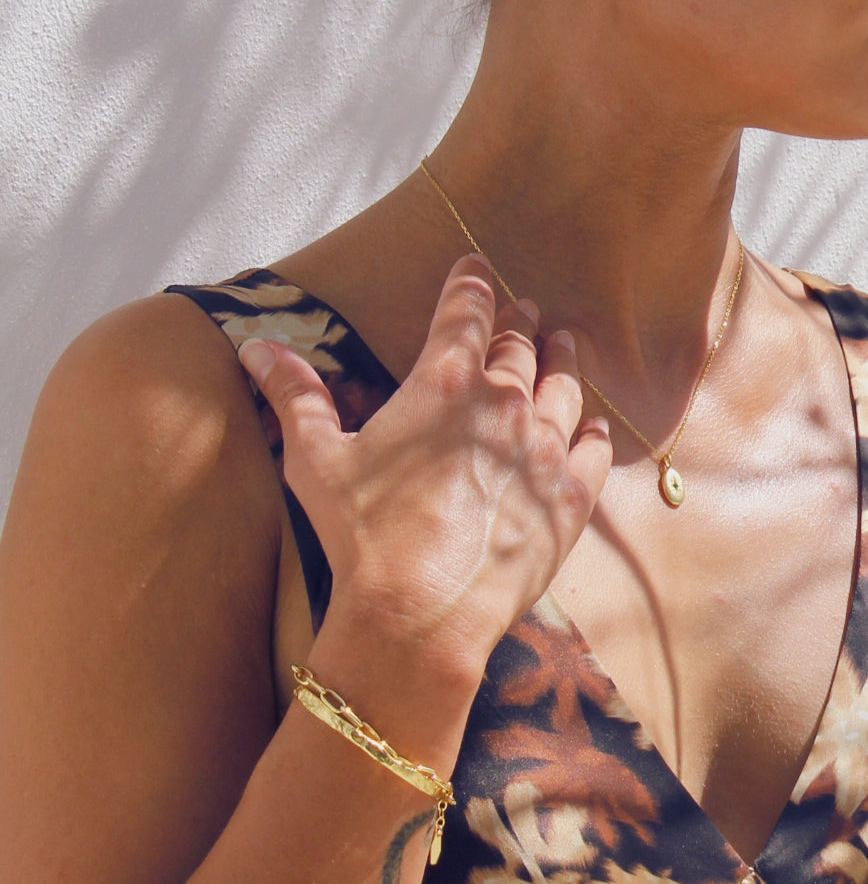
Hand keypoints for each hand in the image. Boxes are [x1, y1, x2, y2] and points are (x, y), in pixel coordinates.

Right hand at [239, 255, 610, 686]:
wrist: (421, 615)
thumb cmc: (362, 536)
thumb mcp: (316, 459)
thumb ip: (296, 396)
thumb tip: (256, 347)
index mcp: (443, 382)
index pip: (464, 312)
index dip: (470, 284)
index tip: (476, 268)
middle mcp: (504, 405)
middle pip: (519, 349)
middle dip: (518, 324)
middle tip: (524, 312)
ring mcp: (544, 452)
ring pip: (564, 389)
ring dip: (563, 361)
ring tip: (566, 346)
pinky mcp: (570, 500)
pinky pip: (593, 451)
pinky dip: (594, 432)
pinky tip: (594, 425)